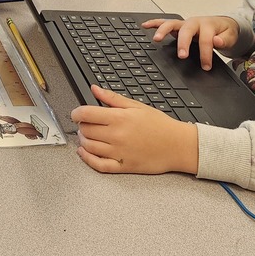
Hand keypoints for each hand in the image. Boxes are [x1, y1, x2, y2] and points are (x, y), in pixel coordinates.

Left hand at [72, 85, 198, 174]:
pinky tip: (84, 152)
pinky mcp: (123, 166)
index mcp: (119, 118)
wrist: (178, 146)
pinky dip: (87, 159)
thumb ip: (112, 98)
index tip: (76, 113)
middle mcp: (117, 135)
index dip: (76, 112)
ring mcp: (119, 152)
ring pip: (88, 147)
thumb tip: (94, 89)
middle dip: (81, 126)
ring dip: (82, 140)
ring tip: (86, 136)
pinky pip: (98, 165)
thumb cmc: (159, 125)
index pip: (86, 114)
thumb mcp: (136, 105)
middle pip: (85, 130)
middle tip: (85, 124)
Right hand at [144, 16, 239, 70]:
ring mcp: (185, 23)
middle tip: (182, 55)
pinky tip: (145, 26)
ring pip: (172, 24)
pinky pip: (164, 22)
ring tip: (157, 39)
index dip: (205, 54)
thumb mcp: (230, 36)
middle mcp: (194, 22)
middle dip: (183, 43)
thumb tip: (216, 41)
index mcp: (208, 25)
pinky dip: (154, 23)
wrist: (222, 24)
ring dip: (163, 31)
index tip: (206, 66)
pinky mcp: (178, 25)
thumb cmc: (224, 31)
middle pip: (187, 31)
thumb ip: (224, 40)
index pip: (205, 40)